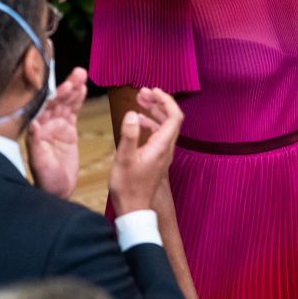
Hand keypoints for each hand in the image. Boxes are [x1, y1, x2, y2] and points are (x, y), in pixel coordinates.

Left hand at [27, 67, 87, 198]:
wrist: (56, 191)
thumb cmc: (45, 180)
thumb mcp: (40, 163)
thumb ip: (35, 143)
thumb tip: (33, 124)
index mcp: (36, 131)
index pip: (44, 107)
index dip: (53, 95)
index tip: (63, 85)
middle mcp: (44, 125)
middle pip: (55, 100)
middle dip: (66, 87)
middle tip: (77, 75)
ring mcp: (56, 126)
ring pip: (65, 103)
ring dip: (73, 88)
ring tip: (81, 74)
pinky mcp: (67, 130)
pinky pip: (73, 111)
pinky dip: (78, 99)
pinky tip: (83, 88)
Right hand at [109, 87, 183, 215]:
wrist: (134, 207)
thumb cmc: (128, 186)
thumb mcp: (124, 158)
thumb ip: (129, 134)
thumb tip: (134, 113)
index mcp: (162, 145)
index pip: (174, 115)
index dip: (166, 100)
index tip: (152, 90)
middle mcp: (167, 147)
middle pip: (171, 117)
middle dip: (159, 101)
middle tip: (143, 92)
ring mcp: (163, 152)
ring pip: (165, 125)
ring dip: (154, 110)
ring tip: (140, 100)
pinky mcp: (157, 156)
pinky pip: (159, 133)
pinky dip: (151, 122)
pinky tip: (138, 121)